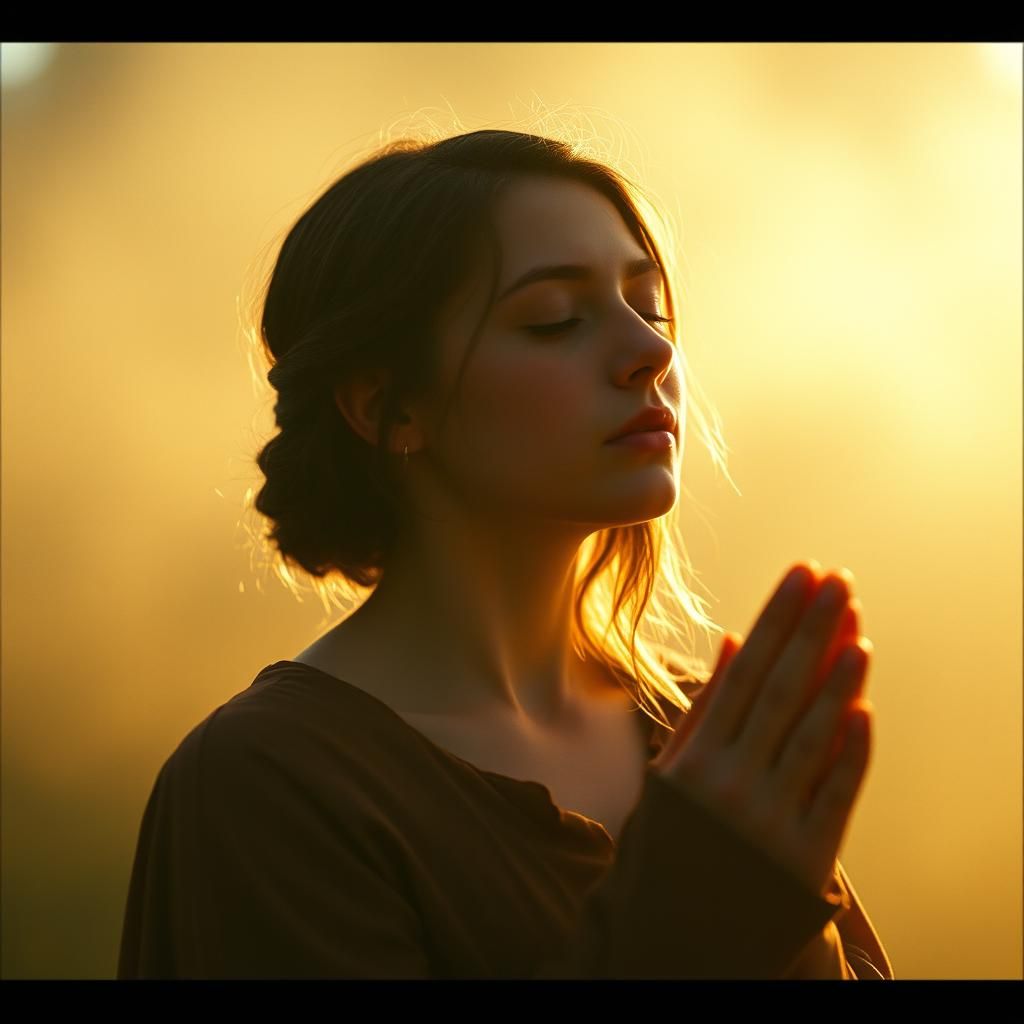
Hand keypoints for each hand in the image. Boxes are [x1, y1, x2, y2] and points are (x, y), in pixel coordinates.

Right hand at [653, 562, 873, 897]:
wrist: (681, 930)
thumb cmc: (673, 840)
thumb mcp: (670, 773)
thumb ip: (703, 709)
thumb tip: (731, 641)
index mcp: (695, 759)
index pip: (745, 671)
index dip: (775, 619)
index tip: (799, 576)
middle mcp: (732, 783)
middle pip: (781, 690)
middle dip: (811, 629)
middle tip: (836, 581)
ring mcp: (771, 820)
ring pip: (813, 735)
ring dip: (839, 680)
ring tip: (858, 630)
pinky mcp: (807, 856)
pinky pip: (836, 794)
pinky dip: (852, 751)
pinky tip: (864, 708)